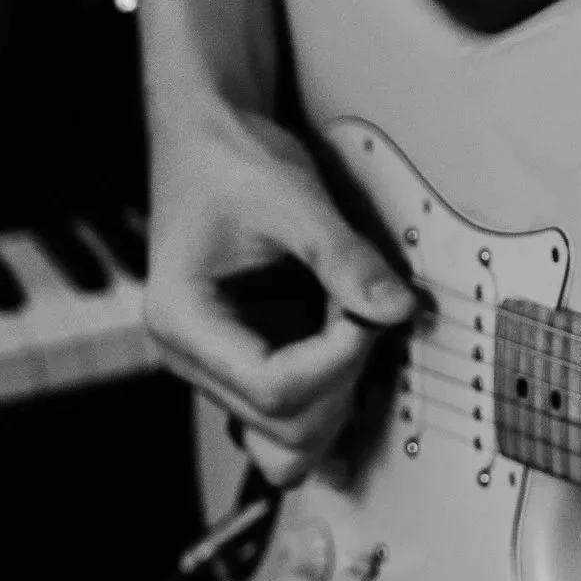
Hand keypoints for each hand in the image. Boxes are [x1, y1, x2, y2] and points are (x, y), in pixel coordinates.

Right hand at [143, 102, 414, 484]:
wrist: (209, 140)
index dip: (340, 359)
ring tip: (353, 326)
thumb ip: (345, 258)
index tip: (372, 309)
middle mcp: (193, 358)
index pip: (274, 388)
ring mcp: (220, 368)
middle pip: (284, 427)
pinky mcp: (249, 363)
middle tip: (367, 311)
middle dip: (344, 380)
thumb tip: (397, 308)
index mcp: (183, 320)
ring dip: (341, 396)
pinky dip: (333, 395)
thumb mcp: (293, 198)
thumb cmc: (230, 161)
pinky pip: (293, 416)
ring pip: (290, 440)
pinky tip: (351, 346)